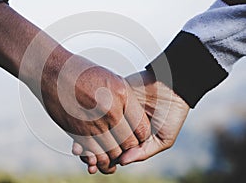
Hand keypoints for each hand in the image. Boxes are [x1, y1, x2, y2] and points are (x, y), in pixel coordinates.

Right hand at [0, 3, 149, 173]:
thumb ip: (124, 100)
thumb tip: (133, 120)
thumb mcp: (109, 79)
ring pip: (114, 152)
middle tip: (125, 147)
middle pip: (130, 143)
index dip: (142, 136)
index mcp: (122, 94)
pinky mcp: (78, 133)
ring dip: (114, 155)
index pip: (143, 128)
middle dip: (129, 148)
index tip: (136, 137)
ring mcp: (93, 122)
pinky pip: (95, 154)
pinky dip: (99, 158)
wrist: (51, 72)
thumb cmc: (81, 72)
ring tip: (113, 151)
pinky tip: (99, 153)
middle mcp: (111, 109)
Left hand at [74, 70, 189, 172]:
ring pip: (94, 124)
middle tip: (86, 160)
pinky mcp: (112, 96)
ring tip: (80, 149)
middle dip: (89, 151)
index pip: (111, 150)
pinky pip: (96, 108)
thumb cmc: (172, 114)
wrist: (174, 88)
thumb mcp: (163, 139)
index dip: (101, 160)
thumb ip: (143, 152)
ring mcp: (114, 110)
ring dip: (85, 136)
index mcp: (129, 135)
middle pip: (99, 139)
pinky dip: (88, 118)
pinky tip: (83, 126)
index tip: (93, 167)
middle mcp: (119, 123)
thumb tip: (121, 162)